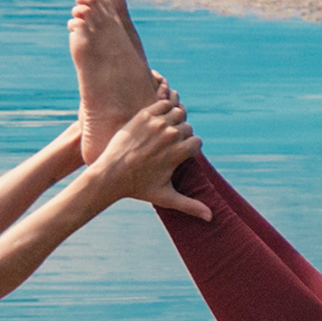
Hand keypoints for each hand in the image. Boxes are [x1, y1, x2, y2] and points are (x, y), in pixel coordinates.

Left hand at [90, 88, 209, 219]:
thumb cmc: (138, 188)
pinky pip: (163, 103)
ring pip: (177, 112)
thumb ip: (190, 206)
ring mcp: (157, 123)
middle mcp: (170, 135)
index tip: (178, 155)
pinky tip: (156, 120)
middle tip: (167, 144)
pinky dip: (163, 109)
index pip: (197, 142)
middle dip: (181, 134)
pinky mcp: (144, 114)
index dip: (189, 149)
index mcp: (178, 152)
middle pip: (187, 127)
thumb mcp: (166, 197)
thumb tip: (211, 218)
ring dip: (174, 119)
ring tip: (163, 130)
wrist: (110, 174)